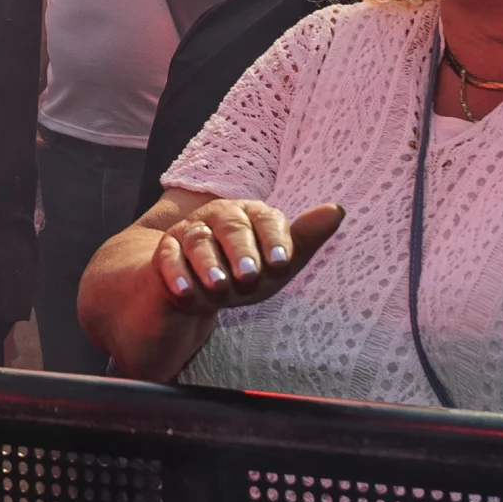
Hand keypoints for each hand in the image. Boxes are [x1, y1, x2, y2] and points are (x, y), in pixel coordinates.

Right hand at [151, 195, 344, 309]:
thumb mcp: (276, 265)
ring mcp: (189, 232)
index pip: (265, 218)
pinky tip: (186, 292)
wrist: (195, 290)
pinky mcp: (165, 251)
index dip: (274, 239)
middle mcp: (219, 217)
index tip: (281, 262)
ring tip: (219, 286)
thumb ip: (305, 240)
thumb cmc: (243, 275)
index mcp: (250, 214)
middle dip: (241, 252)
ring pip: (199, 240)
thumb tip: (337, 210)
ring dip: (209, 264)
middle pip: (231, 227)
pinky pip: (168, 258)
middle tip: (250, 277)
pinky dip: (176, 274)